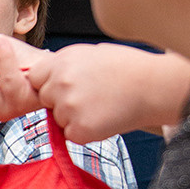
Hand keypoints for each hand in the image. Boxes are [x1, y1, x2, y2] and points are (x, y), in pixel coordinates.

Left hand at [29, 43, 189, 141]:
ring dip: (74, 117)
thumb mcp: (90, 53)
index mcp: (62, 61)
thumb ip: (64, 64)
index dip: (51, 83)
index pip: (36, 78)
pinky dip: (85, 132)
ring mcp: (68, 107)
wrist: (153, 87)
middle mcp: (60, 82)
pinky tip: (104, 118)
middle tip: (91, 96)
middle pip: (45, 100)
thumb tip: (46, 75)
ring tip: (101, 105)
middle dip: (61, 101)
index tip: (70, 85)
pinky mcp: (78, 129)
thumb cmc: (127, 68)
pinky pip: (71, 135)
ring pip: (58, 119)